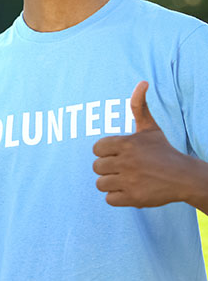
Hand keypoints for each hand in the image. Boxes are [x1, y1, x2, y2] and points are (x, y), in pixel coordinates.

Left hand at [92, 81, 189, 207]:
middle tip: (122, 168)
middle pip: (96, 167)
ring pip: (100, 183)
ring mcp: (129, 180)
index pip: (96, 149)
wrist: (184, 177)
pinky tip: (129, 190)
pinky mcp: (134, 198)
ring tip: (124, 180)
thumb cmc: (162, 150)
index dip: (105, 153)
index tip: (118, 154)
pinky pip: (109, 199)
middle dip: (107, 169)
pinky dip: (116, 197)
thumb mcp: (149, 127)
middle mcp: (125, 161)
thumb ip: (139, 105)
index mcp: (125, 143)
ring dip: (110, 183)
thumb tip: (142, 82)